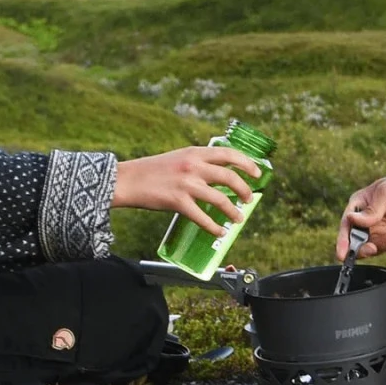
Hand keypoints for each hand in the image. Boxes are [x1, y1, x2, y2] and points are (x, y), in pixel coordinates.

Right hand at [112, 146, 259, 236]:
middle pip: (230, 177)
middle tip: (250, 199)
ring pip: (220, 199)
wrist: (127, 180)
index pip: (229, 154)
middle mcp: (193, 165)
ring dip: (233, 211)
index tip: (258, 173)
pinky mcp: (178, 202)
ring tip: (238, 218)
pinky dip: (214, 227)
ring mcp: (186, 184)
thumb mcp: (178, 157)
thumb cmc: (151, 171)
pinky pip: (203, 217)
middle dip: (245, 190)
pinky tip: (219, 231)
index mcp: (194, 152)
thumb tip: (218, 175)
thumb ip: (197, 163)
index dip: (247, 164)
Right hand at [337, 173, 385, 257]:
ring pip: (376, 248)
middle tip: (372, 247)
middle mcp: (368, 222)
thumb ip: (371, 210)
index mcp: (360, 206)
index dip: (342, 241)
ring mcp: (382, 232)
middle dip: (364, 248)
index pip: (346, 225)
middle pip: (357, 243)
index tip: (342, 254)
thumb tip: (352, 220)